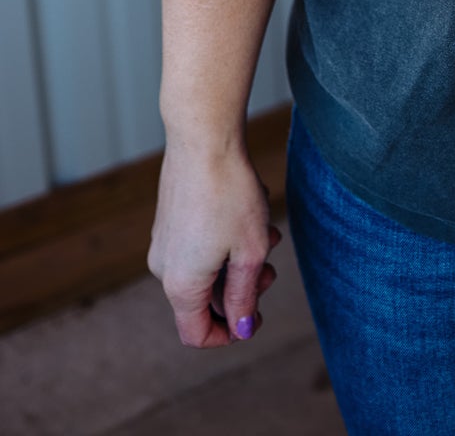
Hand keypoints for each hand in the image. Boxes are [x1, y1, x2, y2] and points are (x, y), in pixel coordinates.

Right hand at [147, 139, 282, 346]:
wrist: (204, 138)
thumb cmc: (230, 194)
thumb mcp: (249, 251)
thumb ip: (244, 296)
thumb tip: (241, 328)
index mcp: (180, 284)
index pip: (196, 334)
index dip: (229, 335)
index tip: (256, 318)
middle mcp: (164, 267)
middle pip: (204, 300)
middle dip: (242, 290)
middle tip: (270, 269)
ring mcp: (164, 241)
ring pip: (205, 269)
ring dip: (239, 260)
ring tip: (268, 234)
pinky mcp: (169, 219)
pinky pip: (198, 245)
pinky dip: (225, 241)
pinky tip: (250, 214)